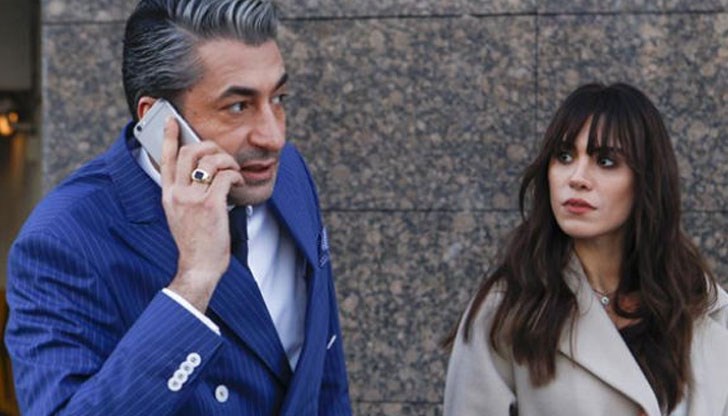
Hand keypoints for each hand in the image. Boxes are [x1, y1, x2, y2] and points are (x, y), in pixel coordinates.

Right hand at [160, 117, 242, 311]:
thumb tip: (201, 174)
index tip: (172, 120)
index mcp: (168, 195)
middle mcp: (178, 194)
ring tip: (234, 171)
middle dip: (209, 146)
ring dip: (227, 160)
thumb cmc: (195, 243)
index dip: (168, 136)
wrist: (198, 267)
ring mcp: (193, 199)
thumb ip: (185, 194)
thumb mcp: (180, 215)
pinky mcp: (211, 205)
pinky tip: (239, 181)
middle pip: (189, 152)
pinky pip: (226, 176)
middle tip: (221, 153)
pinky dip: (236, 174)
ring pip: (210, 161)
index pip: (165, 158)